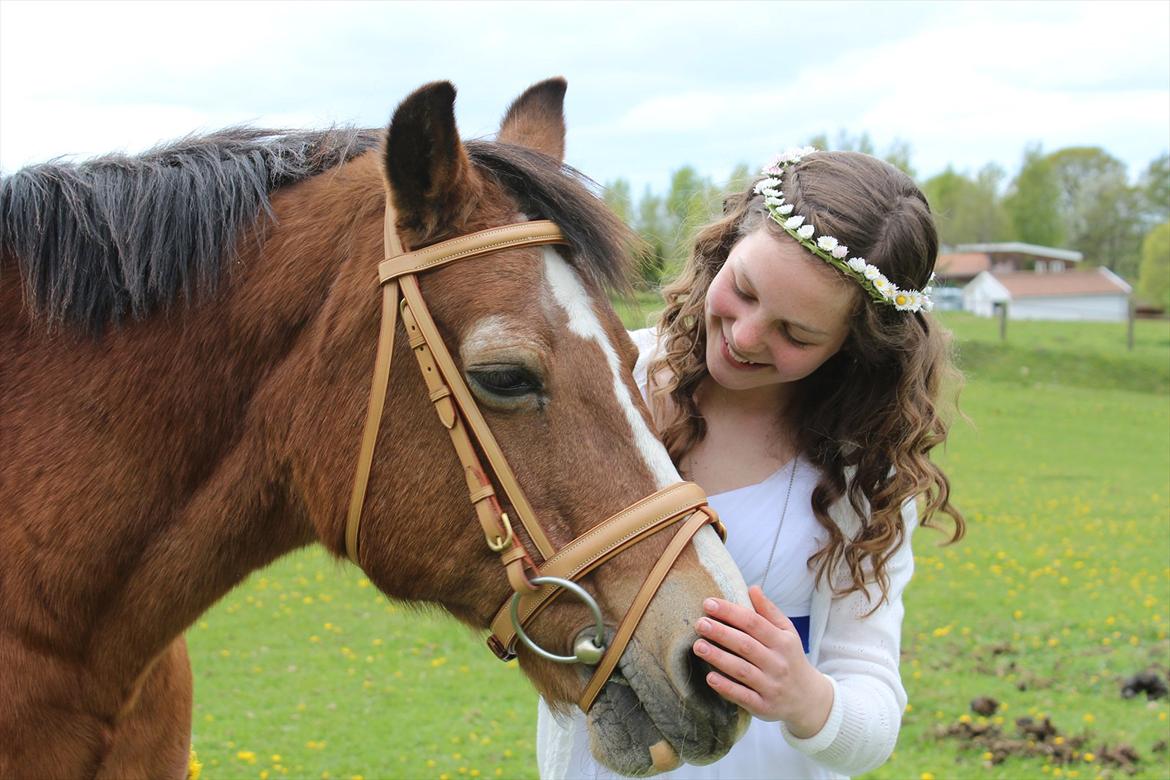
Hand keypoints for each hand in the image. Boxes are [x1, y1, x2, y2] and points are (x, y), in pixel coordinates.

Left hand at [693, 586, 833, 737]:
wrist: (808, 699)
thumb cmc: (791, 659)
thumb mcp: (787, 633)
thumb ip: (769, 612)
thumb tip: (752, 588)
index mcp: (783, 642)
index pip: (754, 623)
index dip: (730, 612)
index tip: (708, 603)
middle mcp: (778, 663)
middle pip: (746, 645)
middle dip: (721, 633)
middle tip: (699, 623)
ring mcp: (771, 686)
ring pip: (742, 670)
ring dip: (719, 658)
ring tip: (698, 646)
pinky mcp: (763, 706)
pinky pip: (743, 696)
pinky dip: (726, 687)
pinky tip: (709, 677)